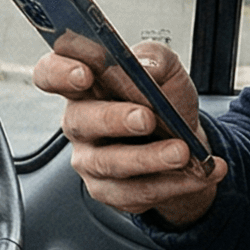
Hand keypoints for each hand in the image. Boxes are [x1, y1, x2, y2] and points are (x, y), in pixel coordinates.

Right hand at [31, 36, 226, 224]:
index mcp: (84, 85)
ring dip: (150, 158)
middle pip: (80, 121)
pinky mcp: (109, 191)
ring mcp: (90, 160)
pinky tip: (200, 172)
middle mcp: (80, 123)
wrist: (187, 144)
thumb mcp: (167, 69)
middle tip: (147, 117)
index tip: (84, 74)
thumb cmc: (165, 100)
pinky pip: (137, 191)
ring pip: (111, 163)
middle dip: (114, 119)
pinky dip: (174, 183)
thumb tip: (145, 68)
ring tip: (183, 151)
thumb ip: (155, 58)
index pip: (50, 74)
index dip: (59, 73)